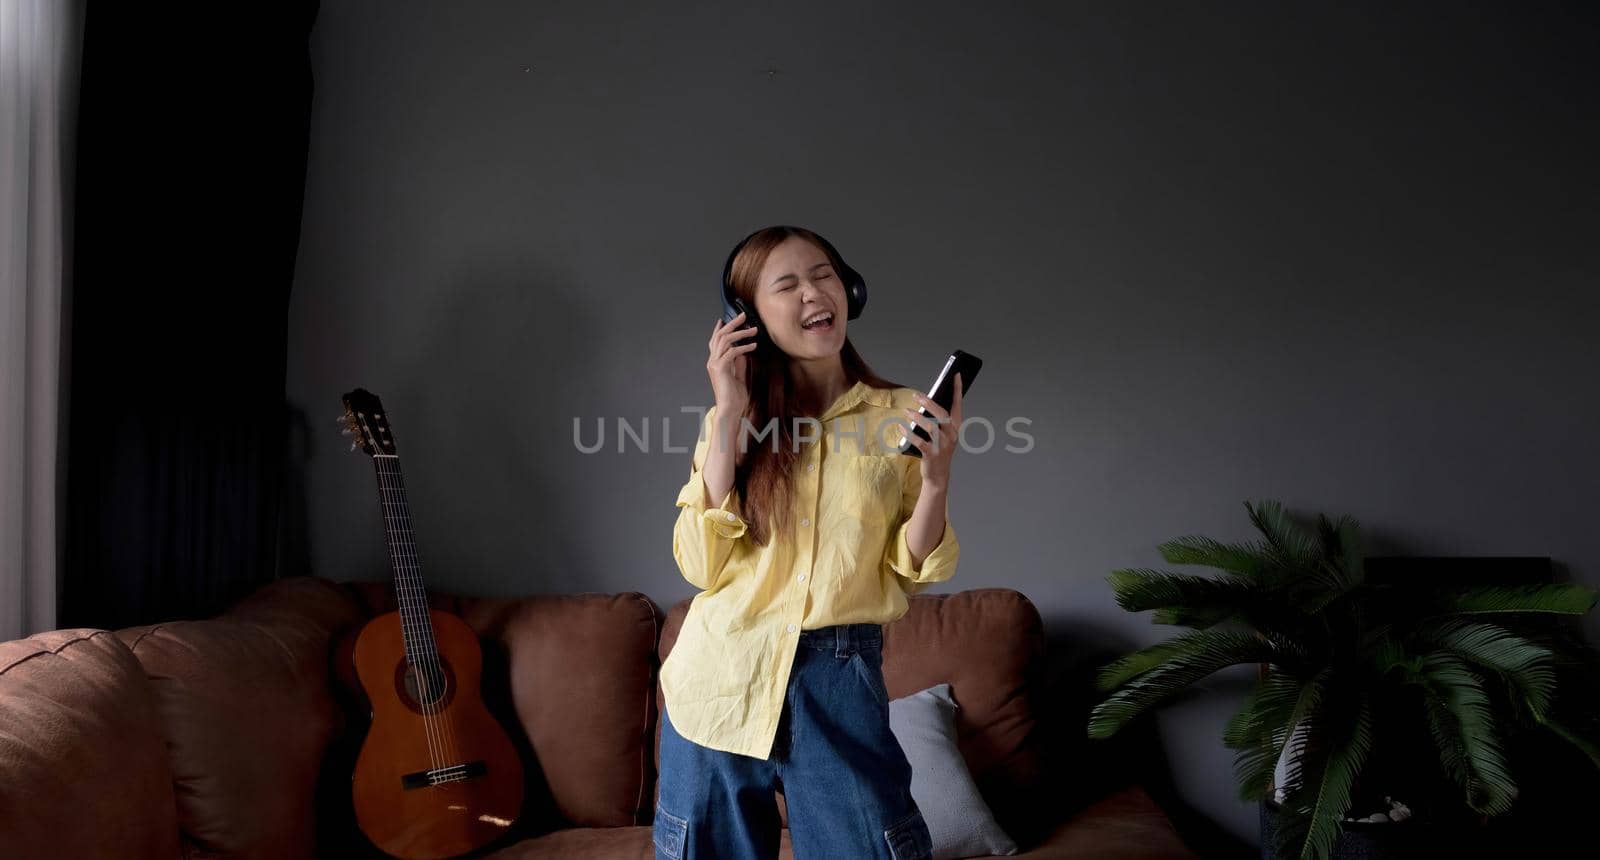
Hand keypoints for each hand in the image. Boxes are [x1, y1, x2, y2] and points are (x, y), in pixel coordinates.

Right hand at [707, 311, 757, 416]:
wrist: (730, 410)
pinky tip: (753, 346)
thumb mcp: (738, 376)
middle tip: (743, 315)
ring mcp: (715, 364)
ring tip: (753, 330)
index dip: (719, 329)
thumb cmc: (734, 397)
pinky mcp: (721, 368)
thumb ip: (738, 364)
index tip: (725, 318)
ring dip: (741, 333)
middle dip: (732, 323)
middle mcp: (712, 361)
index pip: (714, 341)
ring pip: (725, 340)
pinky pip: (733, 352)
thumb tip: (743, 353)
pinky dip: (744, 347)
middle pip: (720, 335)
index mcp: (715, 362)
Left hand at [902, 373, 961, 490]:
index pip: (958, 405)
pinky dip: (909, 433)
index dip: (958, 390)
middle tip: (917, 395)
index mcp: (955, 427)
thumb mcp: (942, 434)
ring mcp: (943, 446)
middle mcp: (952, 435)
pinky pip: (919, 441)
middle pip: (942, 414)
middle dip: (929, 403)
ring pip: (931, 427)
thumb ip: (938, 420)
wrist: (938, 475)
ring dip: (917, 417)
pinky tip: (901, 426)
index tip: (957, 375)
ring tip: (906, 411)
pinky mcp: (932, 454)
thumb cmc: (938, 450)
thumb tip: (926, 401)